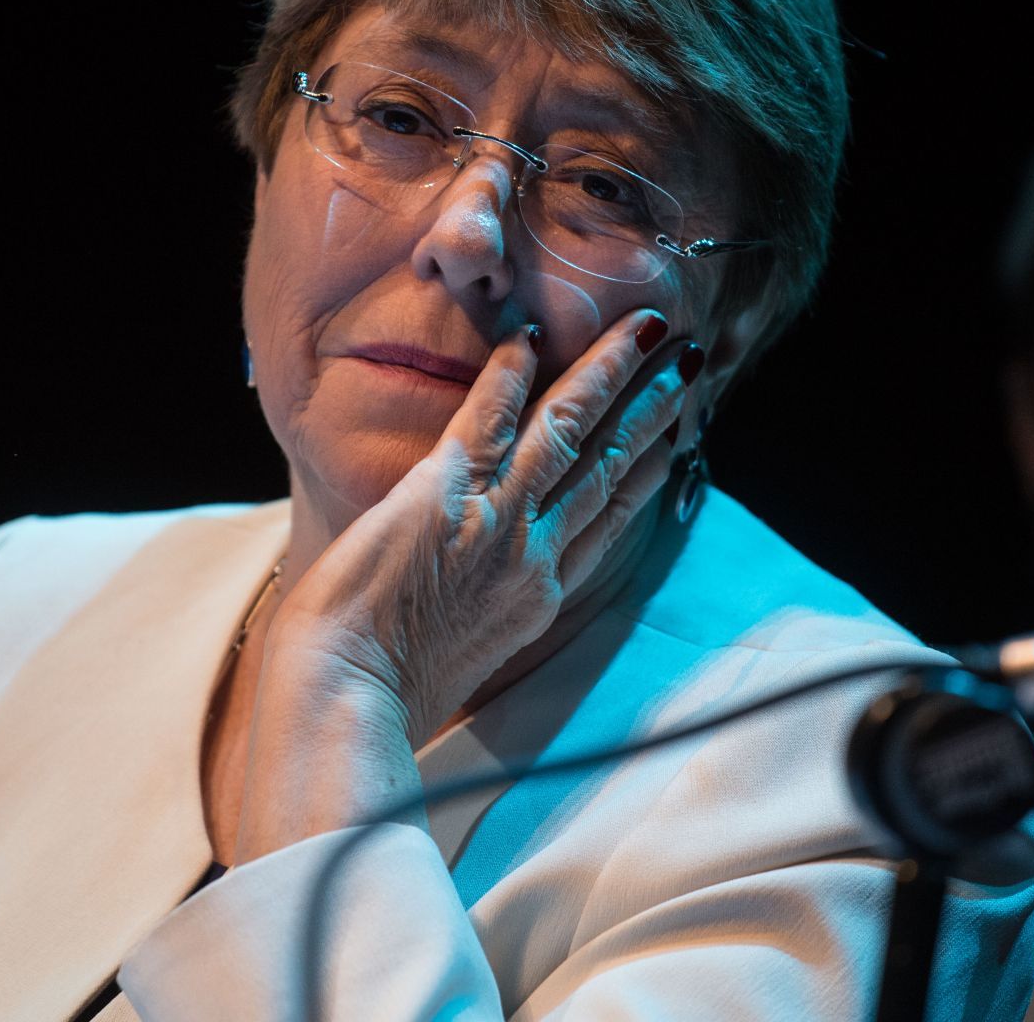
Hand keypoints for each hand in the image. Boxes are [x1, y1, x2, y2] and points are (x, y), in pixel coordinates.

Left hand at [267, 309, 700, 747]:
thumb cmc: (389, 695)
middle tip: (686, 361)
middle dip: (653, 410)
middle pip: (608, 466)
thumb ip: (487, 620)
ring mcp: (495, 519)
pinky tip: (529, 334)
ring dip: (609, 374)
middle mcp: (533, 553)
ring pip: (567, 430)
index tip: (674, 436)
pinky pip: (486, 419)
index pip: (609, 519)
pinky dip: (509, 375)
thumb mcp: (465, 663)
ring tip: (645, 331)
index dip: (647, 471)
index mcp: (538, 595)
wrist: (347, 702)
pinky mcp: (441, 493)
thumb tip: (486, 603)